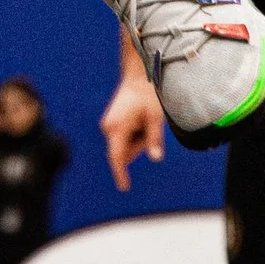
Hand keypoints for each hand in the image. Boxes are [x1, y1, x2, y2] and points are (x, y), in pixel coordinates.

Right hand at [101, 69, 165, 192]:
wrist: (137, 76)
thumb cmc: (147, 96)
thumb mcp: (155, 118)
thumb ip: (154, 139)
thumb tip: (156, 158)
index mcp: (116, 128)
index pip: (117, 157)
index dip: (120, 174)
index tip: (125, 188)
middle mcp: (108, 128)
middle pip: (123, 152)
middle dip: (138, 147)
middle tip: (150, 128)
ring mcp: (108, 125)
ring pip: (124, 145)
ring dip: (137, 141)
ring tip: (145, 121)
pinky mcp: (111, 122)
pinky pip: (123, 138)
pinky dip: (134, 135)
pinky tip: (140, 119)